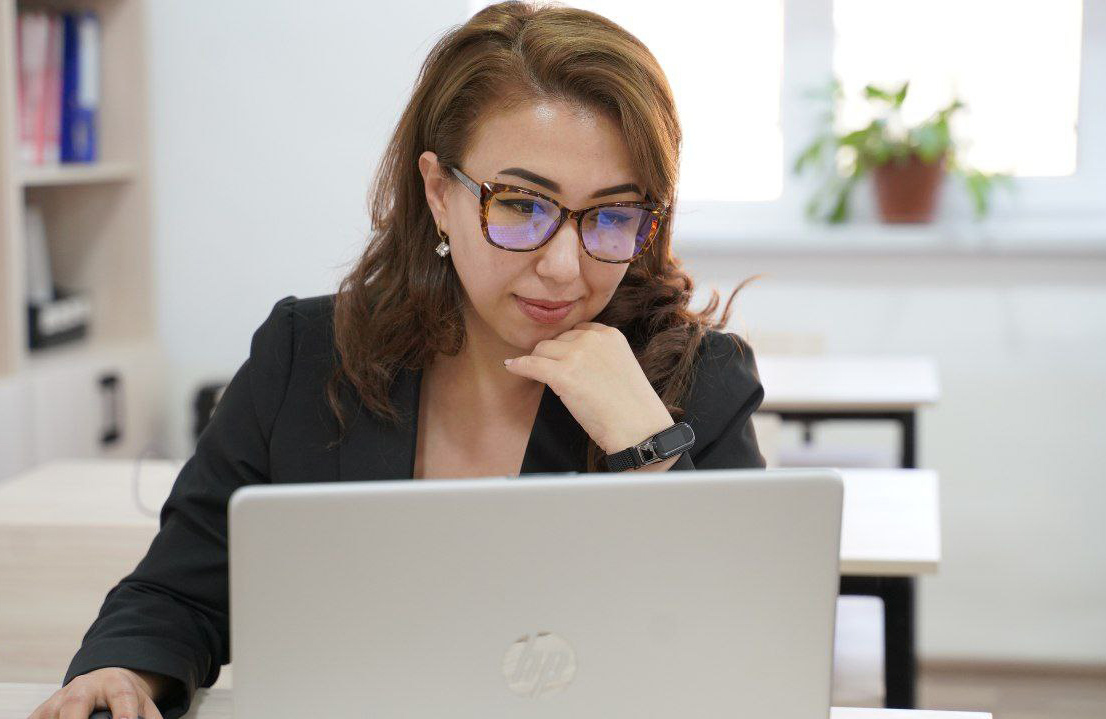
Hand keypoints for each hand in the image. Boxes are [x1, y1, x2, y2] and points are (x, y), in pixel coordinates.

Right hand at [28, 667, 166, 718]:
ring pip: (52, 715)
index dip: (124, 714)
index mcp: (115, 684)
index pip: (122, 698)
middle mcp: (82, 688)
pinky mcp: (40, 713)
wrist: (101, 681)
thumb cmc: (125, 700)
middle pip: (76, 704)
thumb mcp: (144, 707)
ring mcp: (58, 700)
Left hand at [503, 321, 676, 458]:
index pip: (577, 330)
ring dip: (539, 362)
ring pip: (542, 350)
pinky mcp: (563, 375)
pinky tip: (512, 367)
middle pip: (557, 339)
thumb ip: (600, 354)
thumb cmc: (632, 407)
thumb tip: (569, 358)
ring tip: (541, 377)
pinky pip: (531, 365)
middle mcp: (592, 339)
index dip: (567, 345)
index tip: (562, 358)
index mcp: (610, 334)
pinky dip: (519, 366)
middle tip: (553, 374)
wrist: (639, 429)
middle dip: (553, 355)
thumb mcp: (621, 366)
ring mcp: (577, 356)